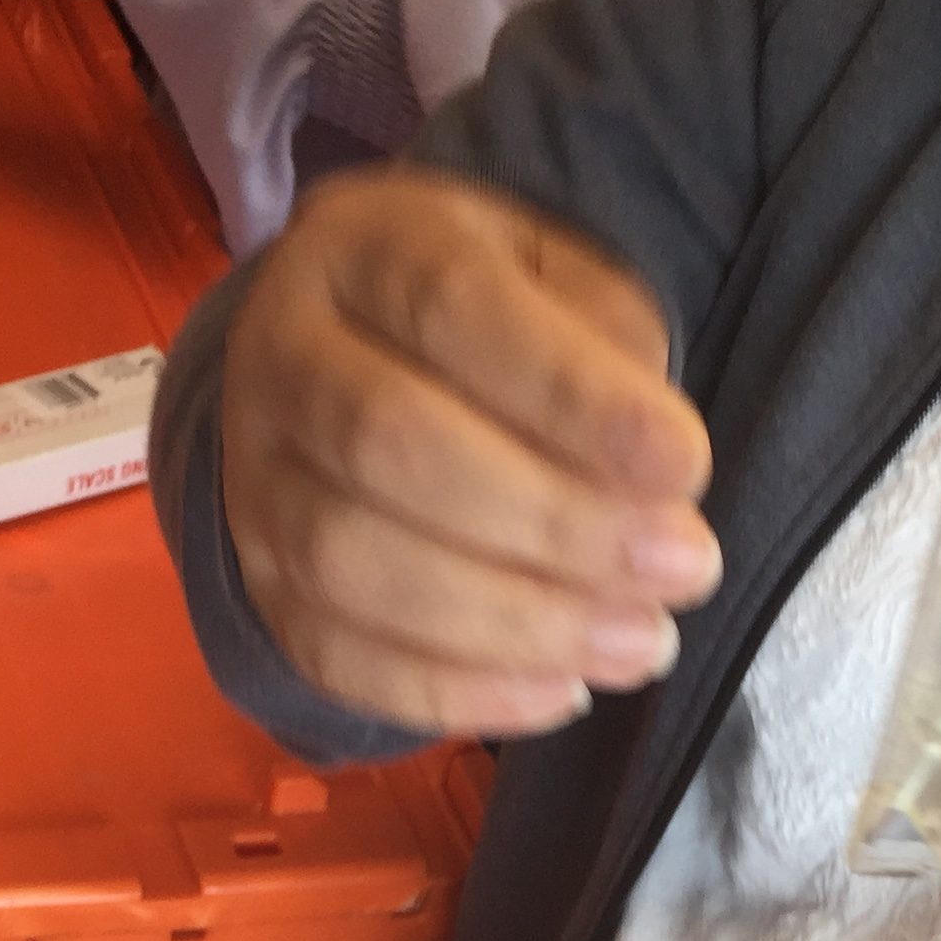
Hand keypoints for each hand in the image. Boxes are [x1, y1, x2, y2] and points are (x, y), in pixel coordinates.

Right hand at [221, 168, 724, 738]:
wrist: (357, 365)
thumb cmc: (490, 322)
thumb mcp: (561, 281)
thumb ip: (610, 348)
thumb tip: (659, 478)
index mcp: (361, 247)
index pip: (455, 310)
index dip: (574, 397)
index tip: (686, 466)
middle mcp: (281, 357)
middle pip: (392, 444)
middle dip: (555, 523)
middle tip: (684, 570)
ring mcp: (254, 482)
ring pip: (355, 565)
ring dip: (515, 623)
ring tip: (644, 643)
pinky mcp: (264, 590)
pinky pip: (338, 659)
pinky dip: (456, 692)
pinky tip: (562, 693)